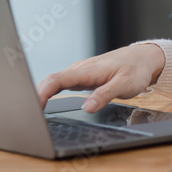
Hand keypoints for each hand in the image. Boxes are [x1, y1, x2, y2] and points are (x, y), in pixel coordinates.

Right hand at [37, 43, 165, 112]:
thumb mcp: (125, 85)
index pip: (57, 79)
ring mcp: (80, 72)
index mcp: (88, 70)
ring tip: (33, 111)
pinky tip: (46, 102)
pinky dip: (51, 92)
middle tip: (28, 114)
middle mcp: (80, 69)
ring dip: (42, 93)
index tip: (34, 105)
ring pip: (55, 81)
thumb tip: (87, 107)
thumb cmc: (135, 70)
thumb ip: (105, 95)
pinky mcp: (83, 77)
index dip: (42, 92)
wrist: (143, 58)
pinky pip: (62, 83)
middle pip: (51, 80)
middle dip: (36, 95)